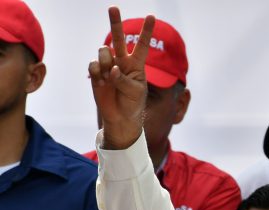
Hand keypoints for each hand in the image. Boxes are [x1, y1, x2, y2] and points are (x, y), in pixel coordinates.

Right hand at [88, 7, 153, 149]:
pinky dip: (98, 73)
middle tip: (113, 7)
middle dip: (115, 22)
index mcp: (137, 64)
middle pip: (118, 38)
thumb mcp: (135, 92)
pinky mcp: (96, 73)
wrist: (120, 117)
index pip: (142, 45)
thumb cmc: (133, 103)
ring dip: (106, 62)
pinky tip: (102, 82)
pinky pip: (94, 65)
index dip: (146, 31)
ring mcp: (108, 65)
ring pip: (103, 52)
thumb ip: (124, 79)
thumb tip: (112, 68)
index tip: (152, 16)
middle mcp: (122, 61)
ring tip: (110, 76)